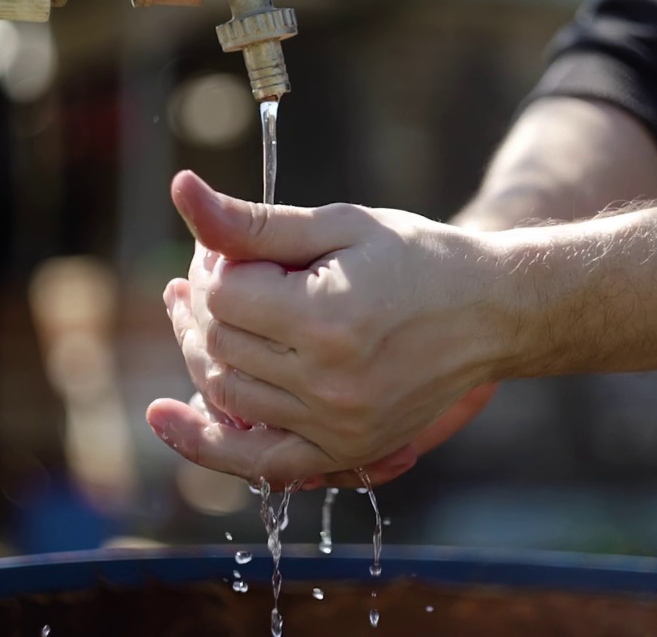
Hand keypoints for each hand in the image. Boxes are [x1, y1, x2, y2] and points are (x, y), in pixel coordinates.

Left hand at [146, 171, 511, 482]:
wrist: (492, 312)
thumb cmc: (419, 258)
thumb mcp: (340, 226)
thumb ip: (254, 223)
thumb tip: (182, 191)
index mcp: (326, 319)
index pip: (222, 296)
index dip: (212, 267)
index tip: (230, 249)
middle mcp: (328, 382)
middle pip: (219, 345)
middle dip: (203, 306)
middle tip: (210, 277)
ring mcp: (337, 426)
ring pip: (227, 393)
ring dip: (203, 353)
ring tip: (204, 318)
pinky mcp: (347, 451)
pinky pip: (260, 464)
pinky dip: (207, 445)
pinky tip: (165, 416)